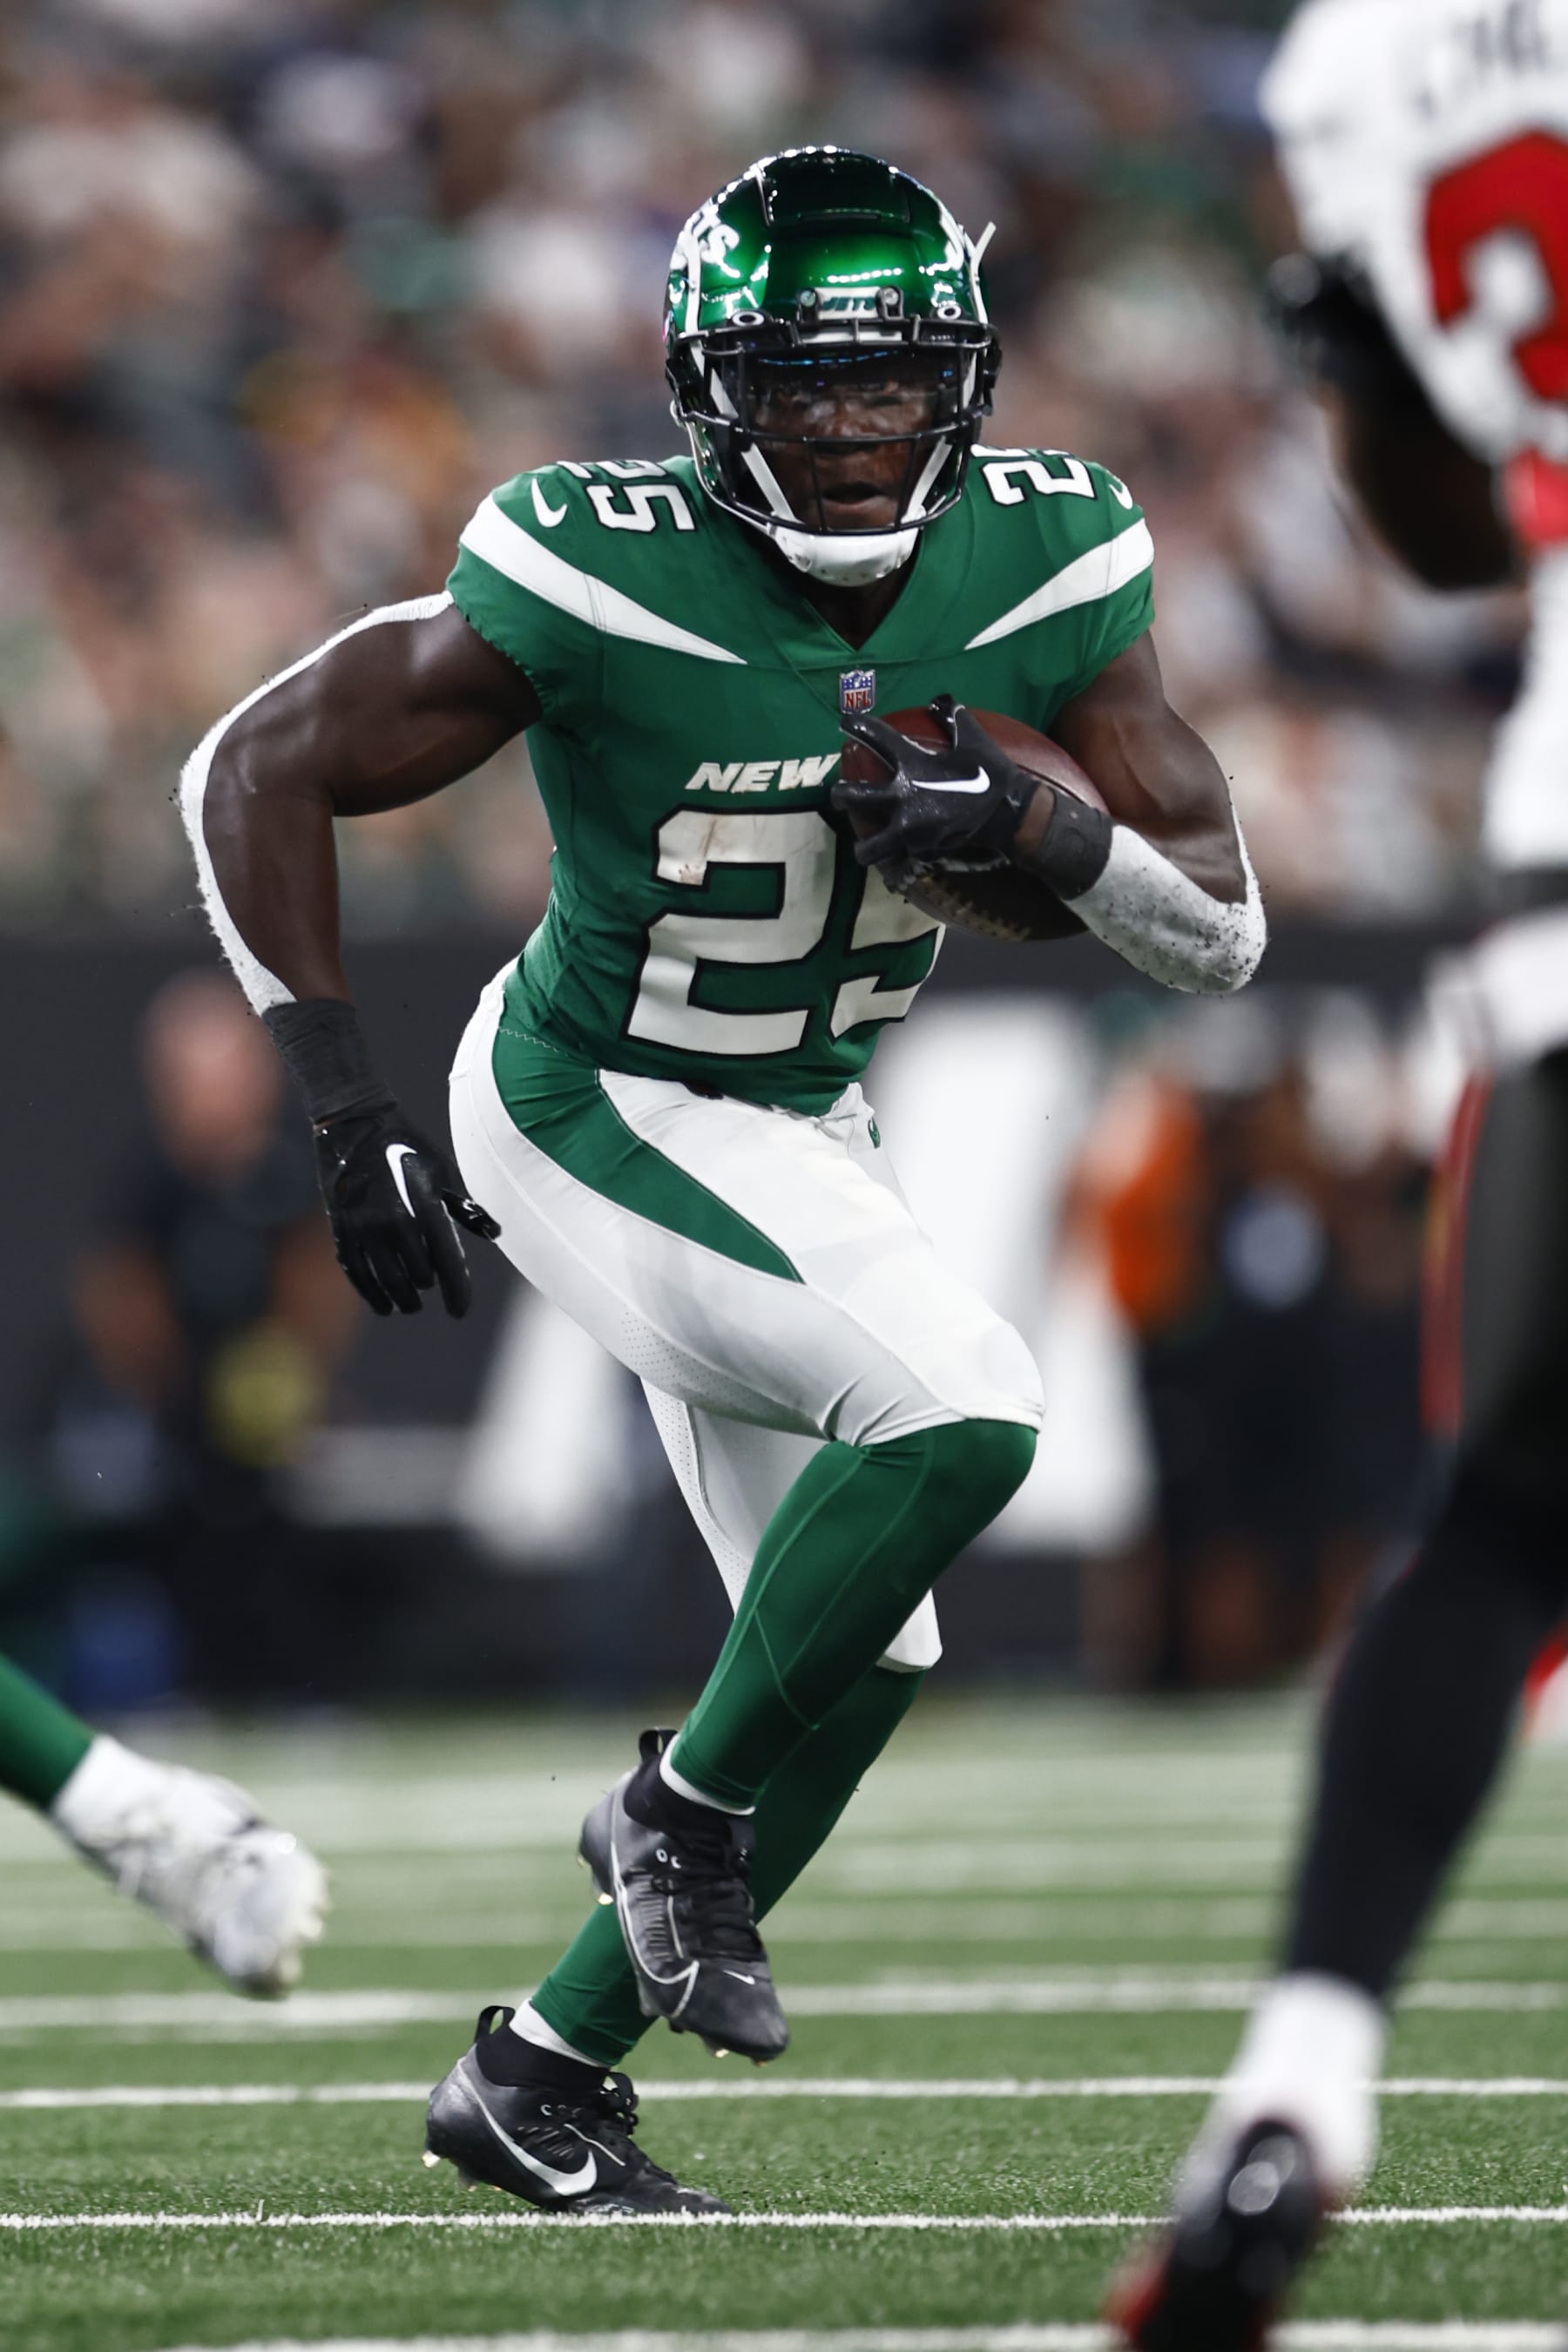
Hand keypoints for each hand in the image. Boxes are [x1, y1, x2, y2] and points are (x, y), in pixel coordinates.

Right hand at [313, 1101, 499, 1317]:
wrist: (353, 1124)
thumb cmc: (406, 1146)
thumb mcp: (440, 1171)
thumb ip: (463, 1207)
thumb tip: (494, 1233)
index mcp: (424, 1207)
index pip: (447, 1263)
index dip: (457, 1292)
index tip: (460, 1311)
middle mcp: (395, 1222)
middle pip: (419, 1276)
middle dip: (428, 1284)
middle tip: (430, 1286)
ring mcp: (365, 1228)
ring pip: (389, 1282)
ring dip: (403, 1298)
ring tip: (411, 1305)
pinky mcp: (342, 1230)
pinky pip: (358, 1274)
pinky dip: (372, 1295)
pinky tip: (383, 1306)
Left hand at [833, 695, 1038, 879]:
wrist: (1011, 814)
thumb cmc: (991, 774)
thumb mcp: (974, 739)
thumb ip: (953, 717)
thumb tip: (939, 700)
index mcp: (914, 765)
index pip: (876, 738)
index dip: (856, 726)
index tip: (844, 721)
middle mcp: (904, 797)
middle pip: (851, 798)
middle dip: (839, 795)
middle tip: (841, 794)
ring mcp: (910, 830)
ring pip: (866, 847)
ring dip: (862, 843)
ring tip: (866, 837)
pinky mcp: (921, 852)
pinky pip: (896, 858)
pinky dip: (895, 856)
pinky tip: (897, 850)